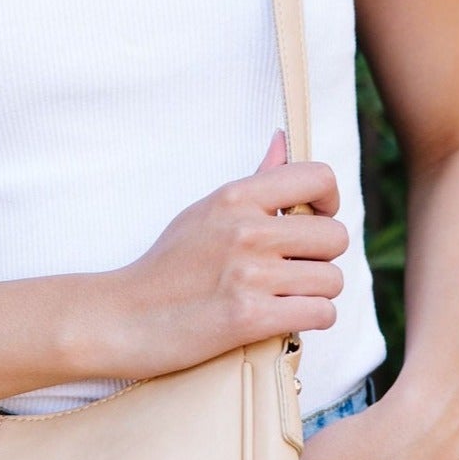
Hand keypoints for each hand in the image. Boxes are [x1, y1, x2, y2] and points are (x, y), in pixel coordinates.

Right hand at [82, 129, 348, 381]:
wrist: (123, 318)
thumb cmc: (166, 266)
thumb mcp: (204, 211)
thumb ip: (254, 181)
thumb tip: (281, 139)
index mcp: (235, 197)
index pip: (319, 177)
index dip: (329, 201)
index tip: (314, 220)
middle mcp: (246, 230)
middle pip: (335, 236)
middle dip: (323, 258)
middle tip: (294, 269)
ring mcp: (249, 274)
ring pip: (332, 281)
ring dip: (317, 294)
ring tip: (285, 297)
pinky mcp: (250, 318)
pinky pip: (320, 314)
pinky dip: (311, 320)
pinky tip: (285, 318)